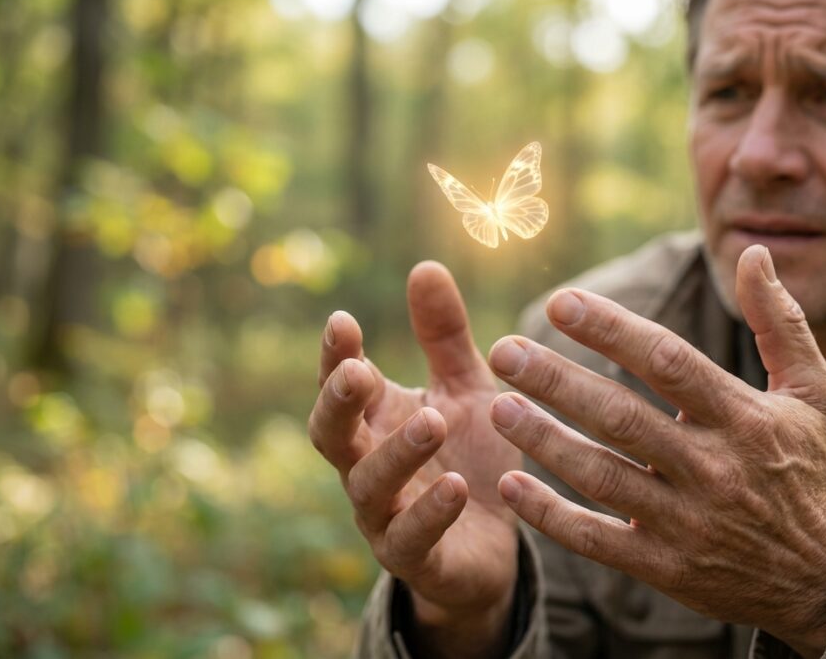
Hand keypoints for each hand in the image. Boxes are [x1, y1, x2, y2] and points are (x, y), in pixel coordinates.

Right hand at [308, 262, 521, 656]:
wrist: (495, 547)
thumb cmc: (471, 457)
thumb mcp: (466, 390)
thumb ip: (444, 337)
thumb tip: (425, 265)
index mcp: (376, 421)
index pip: (342, 385)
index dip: (336, 356)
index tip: (342, 321)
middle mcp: (367, 467)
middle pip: (330, 436)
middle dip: (338, 404)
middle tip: (357, 373)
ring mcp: (385, 517)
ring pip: (369, 486)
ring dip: (397, 453)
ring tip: (432, 421)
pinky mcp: (417, 561)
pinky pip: (411, 540)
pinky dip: (429, 513)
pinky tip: (455, 486)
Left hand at [486, 245, 825, 657]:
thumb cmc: (813, 471)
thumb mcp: (815, 393)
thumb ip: (781, 321)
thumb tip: (755, 252)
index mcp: (745, 419)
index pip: (669, 363)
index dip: (612, 330)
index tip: (561, 303)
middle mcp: (714, 469)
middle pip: (622, 417)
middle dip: (558, 381)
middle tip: (505, 350)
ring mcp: (688, 523)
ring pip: (603, 476)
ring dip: (545, 441)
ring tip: (497, 407)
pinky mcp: (667, 568)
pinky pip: (597, 540)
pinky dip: (550, 515)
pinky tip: (510, 483)